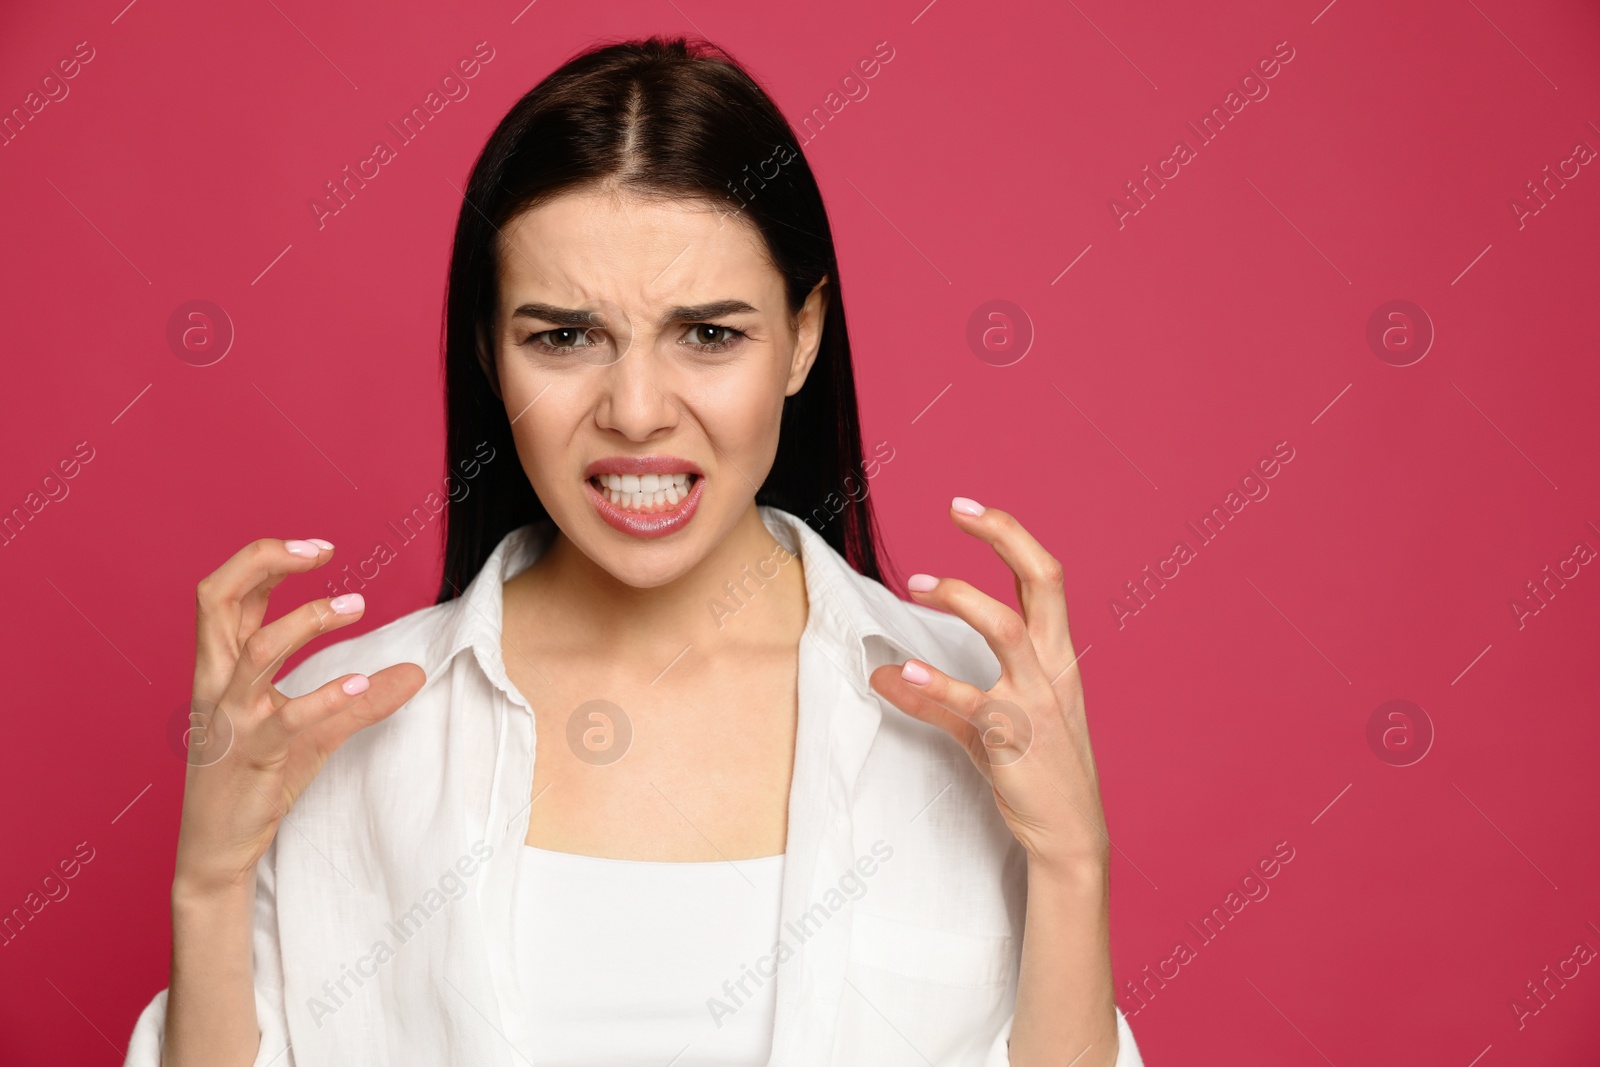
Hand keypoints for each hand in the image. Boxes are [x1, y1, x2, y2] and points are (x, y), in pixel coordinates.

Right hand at [172, 538, 425, 896]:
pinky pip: (287, 718)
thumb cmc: (256, 780)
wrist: (217, 849)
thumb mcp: (315, 732)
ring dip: (308, 621)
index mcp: (220, 670)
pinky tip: (363, 683)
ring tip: (358, 606)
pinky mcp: (252, 755)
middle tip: (322, 551)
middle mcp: (216, 684)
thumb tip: (414, 673)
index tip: (320, 548)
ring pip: (257, 651)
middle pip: (215, 599)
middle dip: (265, 561)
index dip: (267, 559)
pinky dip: (326, 696)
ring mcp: (231, 719)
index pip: (226, 594)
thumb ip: (361, 699)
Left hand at [869, 499, 1107, 876]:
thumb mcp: (986, 726)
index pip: (1043, 577)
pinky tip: (899, 673)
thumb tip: (882, 673)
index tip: (966, 509)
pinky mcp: (1014, 739)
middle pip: (1044, 581)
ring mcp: (1038, 702)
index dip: (1008, 536)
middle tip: (957, 509)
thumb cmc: (1033, 773)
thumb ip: (936, 697)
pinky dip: (934, 685)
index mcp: (1056, 656)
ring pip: (1007, 631)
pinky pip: (972, 704)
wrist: (1069, 835)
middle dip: (1004, 536)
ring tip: (918, 584)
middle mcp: (1053, 669)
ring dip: (962, 600)